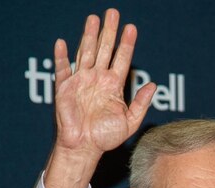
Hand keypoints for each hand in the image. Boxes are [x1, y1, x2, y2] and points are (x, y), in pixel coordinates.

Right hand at [45, 9, 155, 187]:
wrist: (84, 148)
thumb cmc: (105, 137)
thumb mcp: (130, 122)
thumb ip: (141, 103)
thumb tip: (153, 85)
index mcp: (113, 85)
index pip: (121, 59)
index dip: (127, 43)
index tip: (132, 27)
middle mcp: (97, 79)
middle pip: (103, 49)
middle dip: (108, 31)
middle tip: (113, 13)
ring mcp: (81, 81)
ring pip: (85, 52)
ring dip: (89, 35)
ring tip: (94, 18)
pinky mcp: (64, 88)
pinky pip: (62, 69)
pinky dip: (61, 56)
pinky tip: (62, 42)